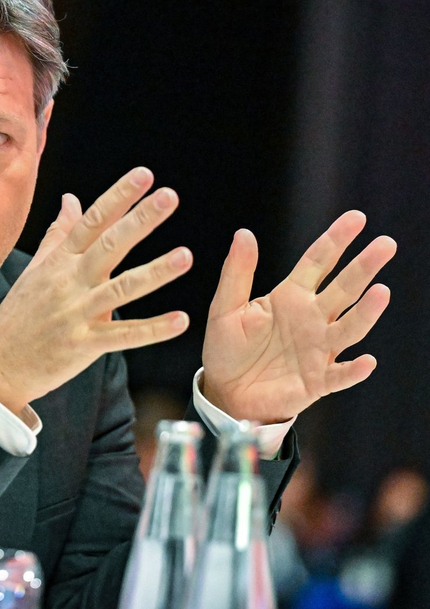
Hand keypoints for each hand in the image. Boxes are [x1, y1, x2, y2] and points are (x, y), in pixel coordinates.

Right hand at [0, 167, 191, 412]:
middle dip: (140, 220)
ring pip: (122, 289)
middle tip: (169, 197)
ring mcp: (77, 313)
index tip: (144, 175)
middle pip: (109, 245)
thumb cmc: (19, 315)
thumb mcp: (35, 269)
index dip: (118, 197)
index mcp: (60, 261)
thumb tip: (71, 199)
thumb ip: (58, 234)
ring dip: (155, 272)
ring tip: (186, 256)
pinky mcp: (84, 345)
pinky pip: (123, 336)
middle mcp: (69, 282)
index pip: (92, 221)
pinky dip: (152, 329)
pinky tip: (180, 320)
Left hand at [201, 211, 395, 423]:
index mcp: (290, 296)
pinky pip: (340, 375)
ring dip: (366, 312)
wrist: (226, 392)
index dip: (336, 240)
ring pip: (349, 327)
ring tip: (381, 292)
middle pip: (343, 288)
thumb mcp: (224, 308)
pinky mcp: (318, 381)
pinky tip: (366, 362)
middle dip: (364, 267)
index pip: (318, 262)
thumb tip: (244, 233)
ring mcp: (319, 349)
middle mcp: (312, 318)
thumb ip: (236, 273)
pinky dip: (354, 370)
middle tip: (386, 244)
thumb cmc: (227, 348)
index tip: (357, 218)